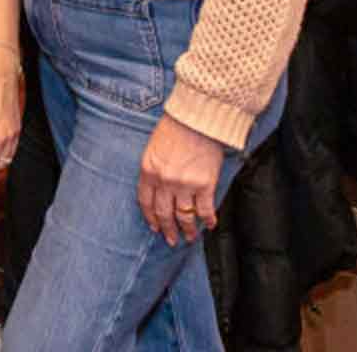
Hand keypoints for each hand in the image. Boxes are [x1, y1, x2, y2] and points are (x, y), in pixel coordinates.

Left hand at [138, 114, 225, 246]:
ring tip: (190, 237)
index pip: (146, 202)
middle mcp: (164, 181)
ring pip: (184, 216)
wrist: (198, 117)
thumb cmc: (176, 127)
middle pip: (164, 213)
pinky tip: (210, 224)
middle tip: (172, 240)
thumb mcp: (154, 148)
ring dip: (187, 230)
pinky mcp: (205, 184)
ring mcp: (184, 184)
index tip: (155, 227)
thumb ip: (154, 169)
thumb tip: (159, 189)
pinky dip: (208, 219)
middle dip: (168, 229)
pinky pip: (205, 209)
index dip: (150, 218)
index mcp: (148, 171)